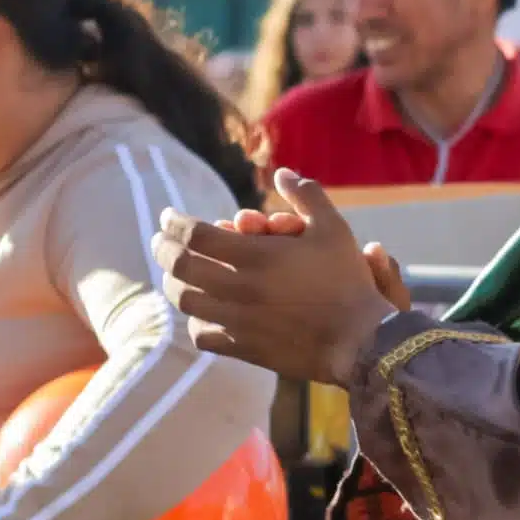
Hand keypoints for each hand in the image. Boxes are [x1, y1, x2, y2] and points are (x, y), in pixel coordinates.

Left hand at [157, 171, 402, 382]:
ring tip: (174, 274)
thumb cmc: (347, 281)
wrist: (359, 340)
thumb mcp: (334, 228)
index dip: (174, 222)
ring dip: (173, 283)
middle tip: (160, 241)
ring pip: (185, 301)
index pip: (194, 234)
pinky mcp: (243, 347)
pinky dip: (194, 322)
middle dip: (163, 249)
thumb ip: (306, 196)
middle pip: (179, 266)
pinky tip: (200, 314)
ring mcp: (236, 320)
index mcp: (255, 256)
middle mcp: (238, 288)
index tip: (168, 216)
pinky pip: (201, 335)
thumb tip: (281, 172)